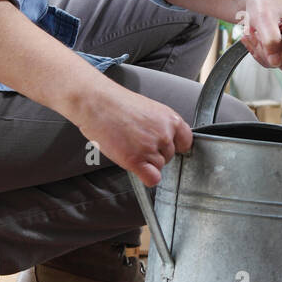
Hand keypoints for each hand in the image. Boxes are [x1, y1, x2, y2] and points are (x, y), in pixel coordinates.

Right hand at [74, 81, 192, 186]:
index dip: (174, 147)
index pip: (185, 142)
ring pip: (159, 167)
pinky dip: (146, 177)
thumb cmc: (118, 104)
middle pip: (170, 156)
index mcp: (171, 119)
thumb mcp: (150, 110)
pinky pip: (152, 178)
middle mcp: (165, 134)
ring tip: (129, 147)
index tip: (166, 148)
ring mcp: (150, 148)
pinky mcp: (135, 160)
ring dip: (146, 163)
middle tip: (136, 143)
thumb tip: (167, 142)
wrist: (96, 103)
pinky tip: (136, 167)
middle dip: (155, 154)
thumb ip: (162, 126)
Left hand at [233, 0, 281, 70]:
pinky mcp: (276, 51)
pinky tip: (253, 38)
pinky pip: (267, 61)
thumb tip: (275, 61)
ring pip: (276, 63)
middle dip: (271, 52)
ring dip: (260, 51)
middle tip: (262, 35)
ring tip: (256, 33)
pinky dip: (256, 51)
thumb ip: (271, 39)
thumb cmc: (261, 2)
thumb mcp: (265, 17)